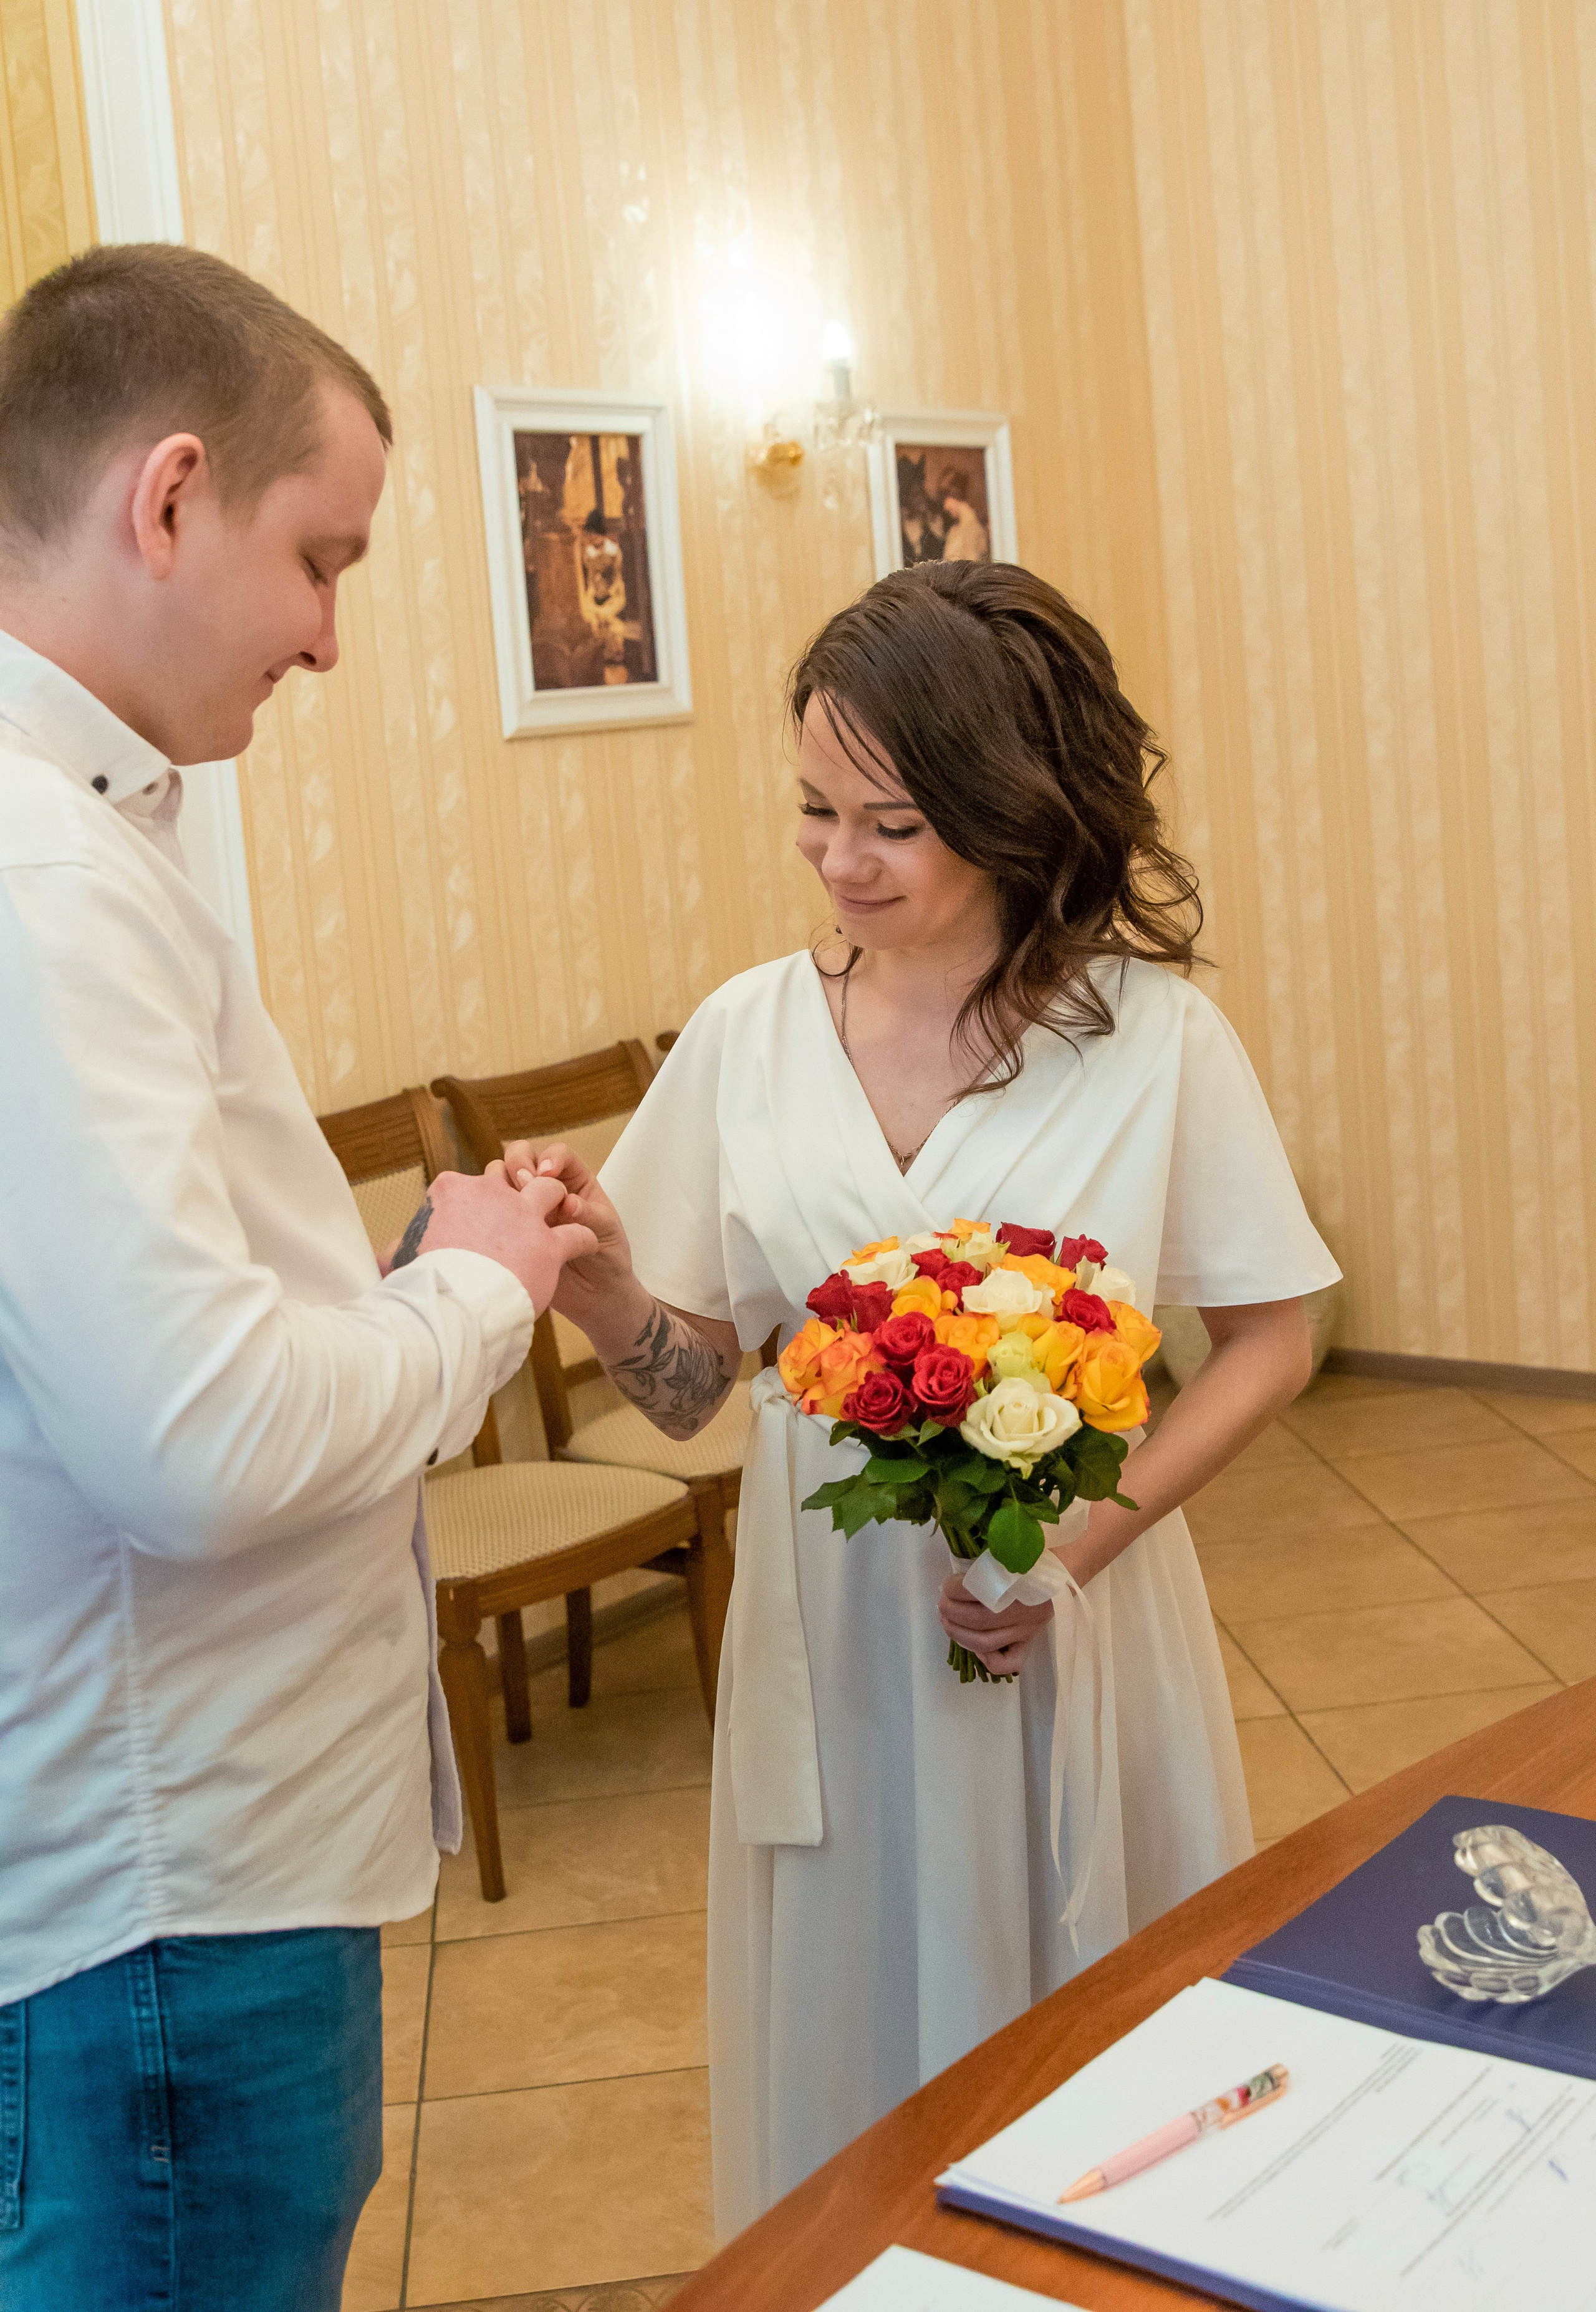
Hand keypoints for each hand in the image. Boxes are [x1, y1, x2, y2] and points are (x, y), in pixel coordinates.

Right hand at [395, 1165, 596, 1315]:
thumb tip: (382, 1258)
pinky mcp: (549, 1244)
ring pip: (550, 1191)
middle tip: (518, 1217)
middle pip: (509, 1178)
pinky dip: (584, 1238)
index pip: (467, 1183)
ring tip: (560, 1217)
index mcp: (451, 1189)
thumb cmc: (424, 1284)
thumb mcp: (404, 1257)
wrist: (451, 1309)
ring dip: (556, 1202)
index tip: (475, 1223)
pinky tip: (584, 1246)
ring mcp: (523, 1215)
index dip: (475, 1203)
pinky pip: (577, 1232)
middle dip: (517, 1190)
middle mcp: (490, 1192)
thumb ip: (400, 1250)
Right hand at [500, 1138, 634, 1316]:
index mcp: (574, 1181)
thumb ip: (589, 1214)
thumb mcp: (606, 1233)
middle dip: (520, 1162)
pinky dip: (489, 1208)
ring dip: (501, 1182)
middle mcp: (546, 1189)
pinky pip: (491, 1209)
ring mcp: (524, 1207)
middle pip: (522, 1156)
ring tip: (510, 1204)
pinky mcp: (508, 1228)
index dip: (551, 1158)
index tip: (549, 1175)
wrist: (594, 1296)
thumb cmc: (607, 1258)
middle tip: (524, 1184)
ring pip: (500, 1178)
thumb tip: (568, 1203)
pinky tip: (496, 1225)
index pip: (558, 1154)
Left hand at [938, 1567, 1054, 1675]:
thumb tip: (953, 1581)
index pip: (982, 1591)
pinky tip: (973, 1646)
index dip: (956, 1590)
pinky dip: (985, 1659)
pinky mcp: (1028, 1645)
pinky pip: (1007, 1663)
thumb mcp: (1008, 1555)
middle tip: (942, 1604)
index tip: (948, 1585)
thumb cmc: (1028, 1561)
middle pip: (979, 1620)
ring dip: (958, 1634)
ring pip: (985, 1643)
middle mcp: (1027, 1613)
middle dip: (951, 1612)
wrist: (1058, 1573)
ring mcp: (1028, 1632)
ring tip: (946, 1621)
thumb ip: (986, 1565)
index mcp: (1024, 1585)